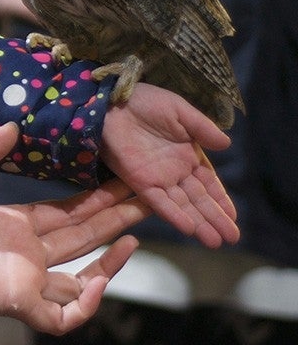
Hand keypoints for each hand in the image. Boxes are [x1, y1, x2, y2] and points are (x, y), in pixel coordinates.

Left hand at [0, 123, 148, 344]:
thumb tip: (13, 125)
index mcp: (9, 225)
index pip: (63, 212)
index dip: (92, 198)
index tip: (119, 179)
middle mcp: (24, 254)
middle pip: (81, 237)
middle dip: (114, 218)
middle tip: (147, 196)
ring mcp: (25, 281)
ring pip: (82, 279)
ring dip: (112, 262)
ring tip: (136, 234)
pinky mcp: (20, 304)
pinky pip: (65, 316)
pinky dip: (87, 302)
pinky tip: (99, 277)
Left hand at [98, 82, 237, 248]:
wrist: (111, 102)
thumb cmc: (145, 102)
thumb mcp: (180, 111)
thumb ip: (202, 128)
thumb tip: (227, 144)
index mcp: (187, 155)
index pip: (208, 183)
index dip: (221, 200)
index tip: (234, 218)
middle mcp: (174, 171)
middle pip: (198, 199)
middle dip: (215, 219)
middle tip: (232, 239)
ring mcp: (156, 178)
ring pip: (182, 205)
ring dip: (199, 223)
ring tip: (215, 242)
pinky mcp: (138, 181)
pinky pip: (158, 201)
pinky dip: (173, 214)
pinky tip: (189, 228)